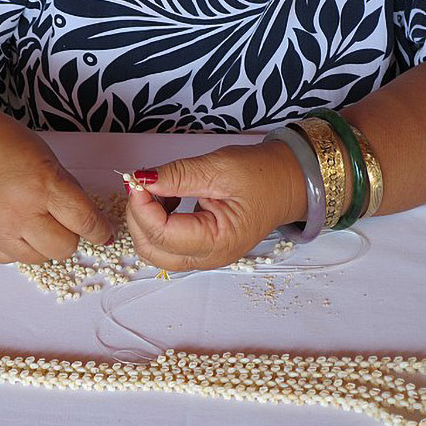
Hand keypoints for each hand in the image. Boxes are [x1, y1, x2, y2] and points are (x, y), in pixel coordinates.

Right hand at [0, 112, 112, 263]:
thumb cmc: (2, 143)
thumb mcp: (46, 158)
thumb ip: (68, 191)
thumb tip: (89, 221)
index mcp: (42, 184)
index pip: (84, 221)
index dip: (99, 229)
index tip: (103, 232)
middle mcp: (18, 212)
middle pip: (64, 248)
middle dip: (70, 236)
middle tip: (62, 221)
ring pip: (39, 258)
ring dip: (44, 244)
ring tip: (32, 220)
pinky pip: (12, 259)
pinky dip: (19, 246)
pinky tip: (12, 224)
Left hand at [126, 141, 306, 270]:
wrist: (288, 183)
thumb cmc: (263, 175)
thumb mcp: (219, 168)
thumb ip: (177, 176)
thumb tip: (141, 179)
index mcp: (219, 241)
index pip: (161, 233)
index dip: (142, 206)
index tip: (137, 179)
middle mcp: (209, 257)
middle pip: (151, 249)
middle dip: (138, 216)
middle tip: (143, 184)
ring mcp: (204, 257)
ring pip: (154, 250)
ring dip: (145, 221)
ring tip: (161, 191)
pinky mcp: (200, 249)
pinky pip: (164, 244)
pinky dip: (155, 223)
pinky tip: (168, 200)